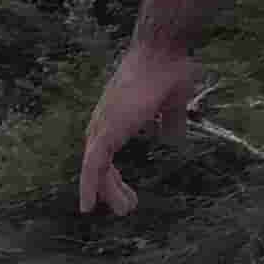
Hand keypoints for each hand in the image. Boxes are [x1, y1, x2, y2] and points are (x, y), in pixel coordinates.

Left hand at [77, 39, 201, 218]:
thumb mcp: (172, 104)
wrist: (162, 52)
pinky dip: (91, 186)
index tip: (126, 193)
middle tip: (127, 206)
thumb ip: (170, 122)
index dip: (115, 175)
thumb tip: (174, 140)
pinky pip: (94, 166)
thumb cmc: (169, 70)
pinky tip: (89, 206)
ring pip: (96, 169)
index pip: (106, 153)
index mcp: (115, 118)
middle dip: (112, 187)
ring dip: (107, 192)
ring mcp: (102, 126)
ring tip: (125, 211)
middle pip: (99, 164)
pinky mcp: (106, 131)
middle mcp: (103, 123)